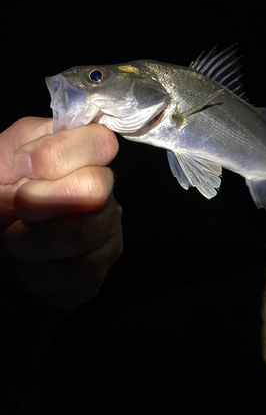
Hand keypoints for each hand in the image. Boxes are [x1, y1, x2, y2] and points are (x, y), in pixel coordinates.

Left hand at [0, 117, 122, 310]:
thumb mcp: (4, 158)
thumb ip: (28, 140)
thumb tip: (45, 157)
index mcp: (86, 159)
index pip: (103, 143)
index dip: (59, 155)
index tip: (24, 166)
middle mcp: (106, 194)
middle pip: (93, 191)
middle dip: (39, 202)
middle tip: (19, 207)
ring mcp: (107, 235)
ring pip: (78, 236)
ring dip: (31, 242)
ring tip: (18, 239)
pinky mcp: (97, 272)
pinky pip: (73, 274)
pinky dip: (35, 272)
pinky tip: (30, 263)